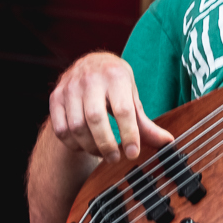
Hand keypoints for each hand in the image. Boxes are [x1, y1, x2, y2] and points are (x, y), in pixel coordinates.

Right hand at [47, 51, 172, 164]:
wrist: (90, 64)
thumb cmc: (116, 85)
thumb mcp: (132, 97)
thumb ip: (145, 123)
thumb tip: (167, 143)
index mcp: (115, 75)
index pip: (123, 110)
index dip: (129, 135)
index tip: (133, 153)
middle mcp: (90, 78)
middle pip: (95, 119)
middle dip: (106, 144)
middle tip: (115, 158)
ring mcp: (69, 87)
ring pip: (76, 126)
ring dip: (90, 146)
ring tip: (102, 152)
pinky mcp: (55, 97)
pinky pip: (60, 129)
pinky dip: (73, 144)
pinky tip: (85, 145)